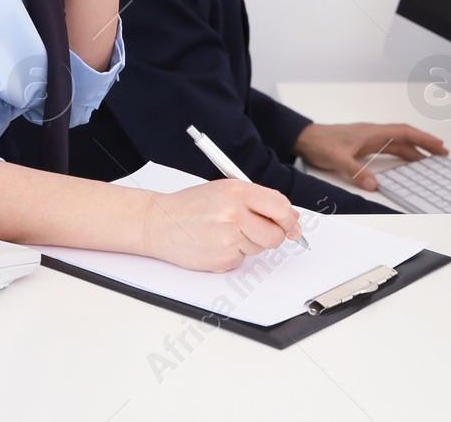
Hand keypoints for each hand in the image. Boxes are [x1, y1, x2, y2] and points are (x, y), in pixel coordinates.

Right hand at [140, 179, 301, 271]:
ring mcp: (228, 238)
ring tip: (225, 231)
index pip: (280, 206)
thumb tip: (291, 217)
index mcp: (238, 192)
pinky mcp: (222, 259)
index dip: (289, 218)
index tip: (290, 223)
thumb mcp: (226, 191)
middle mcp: (234, 214)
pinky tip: (216, 243)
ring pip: (260, 248)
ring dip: (249, 243)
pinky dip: (234, 254)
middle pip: (275, 234)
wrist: (159, 223)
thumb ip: (258, 200)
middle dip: (274, 235)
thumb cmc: (192, 205)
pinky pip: (242, 260)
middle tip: (258, 230)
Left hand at [295, 122, 448, 190]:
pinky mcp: (365, 146)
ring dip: (416, 150)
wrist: (306, 138)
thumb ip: (356, 171)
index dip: (423, 139)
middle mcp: (374, 134)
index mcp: (371, 132)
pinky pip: (390, 148)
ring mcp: (370, 139)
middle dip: (425, 144)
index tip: (439, 145)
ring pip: (399, 143)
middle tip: (443, 153)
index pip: (403, 133)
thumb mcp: (338, 158)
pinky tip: (409, 161)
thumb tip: (374, 184)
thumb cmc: (320, 142)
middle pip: (406, 137)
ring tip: (431, 159)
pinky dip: (403, 154)